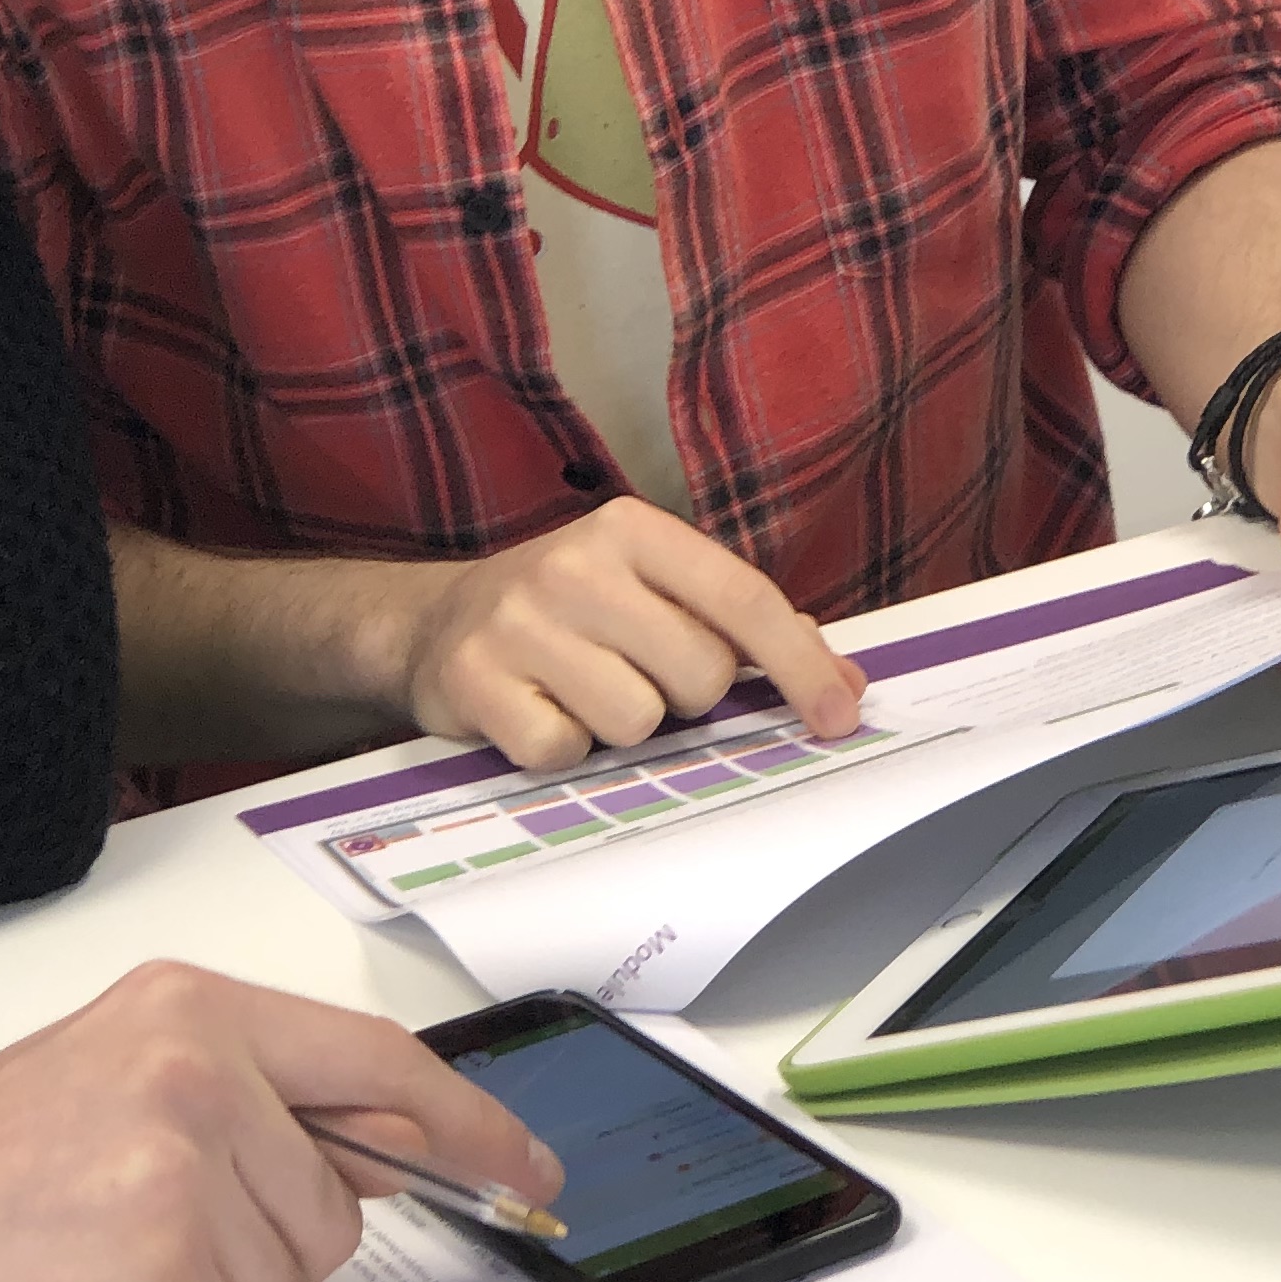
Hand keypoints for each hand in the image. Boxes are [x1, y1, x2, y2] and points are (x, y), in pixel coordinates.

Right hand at [0, 961, 562, 1281]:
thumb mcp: (106, 1085)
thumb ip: (243, 1097)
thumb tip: (383, 1153)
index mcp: (187, 1011)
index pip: (378, 1066)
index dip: (469, 1130)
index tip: (527, 1171)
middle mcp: (198, 1072)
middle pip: (333, 1210)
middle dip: (257, 1257)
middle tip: (126, 1248)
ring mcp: (183, 1173)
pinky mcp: (160, 1278)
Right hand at [385, 498, 865, 767]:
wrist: (435, 624)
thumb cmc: (572, 613)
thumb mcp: (652, 592)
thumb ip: (745, 629)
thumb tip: (845, 684)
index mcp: (631, 529)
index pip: (742, 596)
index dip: (801, 663)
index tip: (841, 715)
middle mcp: (574, 564)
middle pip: (698, 673)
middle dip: (687, 696)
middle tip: (640, 677)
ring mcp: (519, 623)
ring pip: (636, 720)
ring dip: (620, 726)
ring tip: (582, 692)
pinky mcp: (476, 682)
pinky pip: (566, 752)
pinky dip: (564, 750)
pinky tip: (539, 712)